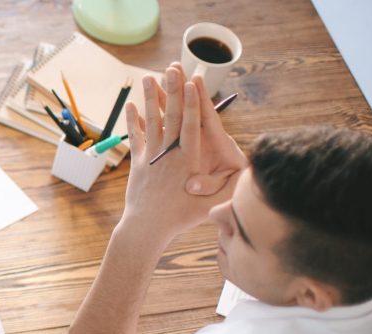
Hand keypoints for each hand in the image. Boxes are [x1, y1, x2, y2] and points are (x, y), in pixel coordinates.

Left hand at [123, 75, 235, 242]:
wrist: (145, 229)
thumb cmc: (181, 218)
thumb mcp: (210, 205)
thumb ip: (225, 188)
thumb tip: (240, 174)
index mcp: (187, 160)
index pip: (192, 125)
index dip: (193, 102)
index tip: (192, 81)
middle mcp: (168, 153)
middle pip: (172, 116)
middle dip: (173, 90)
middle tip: (172, 67)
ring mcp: (151, 156)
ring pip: (151, 121)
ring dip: (150, 98)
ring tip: (148, 77)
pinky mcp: (138, 162)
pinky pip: (135, 137)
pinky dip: (133, 120)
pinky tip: (131, 104)